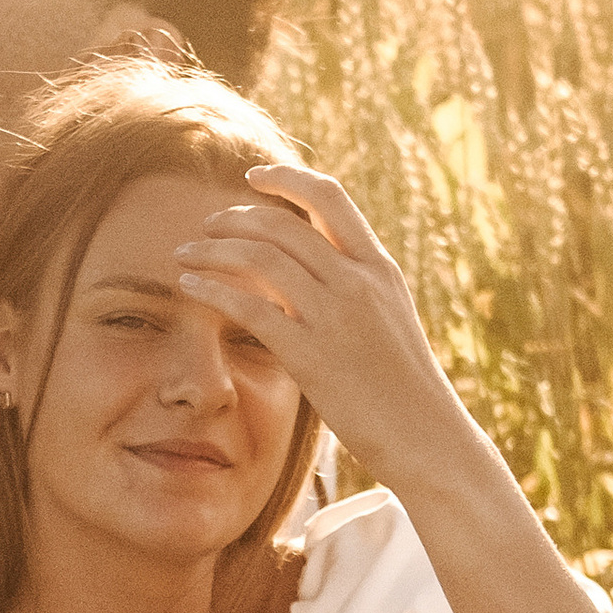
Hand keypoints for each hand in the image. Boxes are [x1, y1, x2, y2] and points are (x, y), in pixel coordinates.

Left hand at [172, 164, 465, 480]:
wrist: (427, 437)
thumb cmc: (404, 388)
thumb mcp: (388, 319)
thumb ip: (354, 287)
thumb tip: (308, 269)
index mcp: (379, 267)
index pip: (330, 197)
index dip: (287, 178)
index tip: (253, 176)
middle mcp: (358, 282)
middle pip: (283, 224)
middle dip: (235, 217)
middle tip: (206, 225)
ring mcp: (336, 316)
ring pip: (261, 257)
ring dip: (213, 249)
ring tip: (185, 254)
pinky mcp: (312, 355)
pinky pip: (250, 307)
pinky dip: (213, 289)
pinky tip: (190, 287)